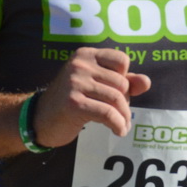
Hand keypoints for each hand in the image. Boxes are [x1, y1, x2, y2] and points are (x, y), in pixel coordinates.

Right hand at [31, 47, 150, 145]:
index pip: (121, 60)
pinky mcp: (74, 102)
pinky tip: (118, 131)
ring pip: (117, 99)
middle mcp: (80, 65)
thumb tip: (146, 82)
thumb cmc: (71, 101)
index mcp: (86, 55)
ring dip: (124, 117)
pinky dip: (118, 124)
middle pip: (122, 83)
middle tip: (119, 114)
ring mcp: (75, 83)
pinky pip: (108, 113)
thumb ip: (122, 82)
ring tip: (122, 126)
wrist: (39, 119)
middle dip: (125, 102)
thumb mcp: (95, 86)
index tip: (118, 94)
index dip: (125, 79)